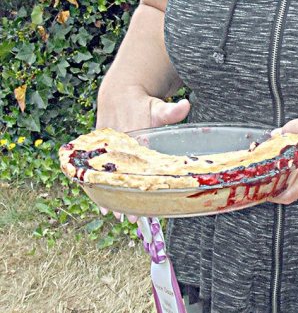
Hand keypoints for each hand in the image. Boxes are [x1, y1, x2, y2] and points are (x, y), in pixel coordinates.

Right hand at [93, 87, 189, 218]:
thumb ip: (172, 111)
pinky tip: (103, 205)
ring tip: (117, 216)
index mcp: (132, 134)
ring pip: (105, 176)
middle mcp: (116, 144)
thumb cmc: (143, 104)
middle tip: (133, 218)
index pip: (137, 162)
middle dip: (126, 196)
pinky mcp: (97, 151)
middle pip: (121, 174)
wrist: (118, 94)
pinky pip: (96, 172)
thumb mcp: (158, 107)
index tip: (143, 195)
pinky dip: (99, 188)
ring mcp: (105, 148)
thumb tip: (186, 105)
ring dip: (111, 197)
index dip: (140, 180)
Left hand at [268, 117, 297, 202]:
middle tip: (263, 165)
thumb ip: (297, 127)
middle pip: (286, 191)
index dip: (269, 190)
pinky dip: (295, 177)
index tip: (258, 181)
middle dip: (273, 179)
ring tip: (278, 161)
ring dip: (284, 177)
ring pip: (294, 189)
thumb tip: (277, 133)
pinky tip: (294, 163)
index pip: (287, 194)